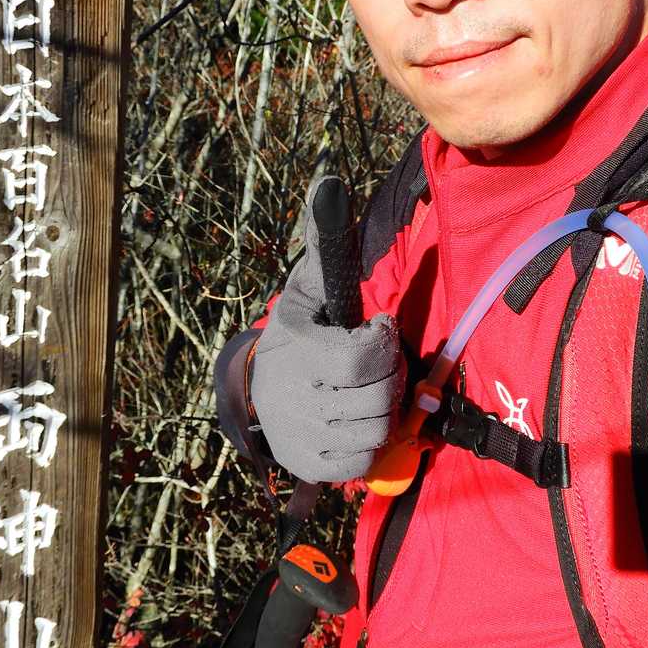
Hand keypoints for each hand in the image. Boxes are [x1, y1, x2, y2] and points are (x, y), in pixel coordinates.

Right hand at [250, 179, 403, 483]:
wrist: (256, 392)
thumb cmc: (300, 332)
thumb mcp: (308, 287)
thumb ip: (323, 243)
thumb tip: (328, 181)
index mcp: (297, 349)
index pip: (364, 357)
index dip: (383, 344)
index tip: (376, 332)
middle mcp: (294, 397)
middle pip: (378, 397)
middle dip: (390, 376)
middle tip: (379, 363)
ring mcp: (301, 436)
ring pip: (377, 430)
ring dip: (385, 408)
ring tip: (370, 389)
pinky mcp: (309, 466)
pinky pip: (364, 463)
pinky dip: (371, 443)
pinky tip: (357, 418)